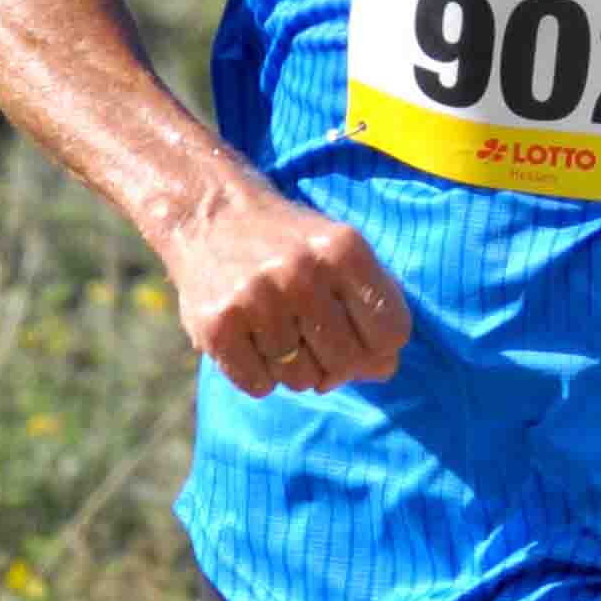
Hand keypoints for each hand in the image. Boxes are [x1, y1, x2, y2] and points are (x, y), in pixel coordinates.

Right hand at [160, 165, 411, 397]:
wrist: (210, 215)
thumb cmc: (287, 243)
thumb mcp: (340, 254)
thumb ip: (373, 305)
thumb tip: (383, 370)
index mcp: (344, 249)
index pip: (391, 332)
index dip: (378, 346)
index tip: (356, 335)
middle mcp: (301, 271)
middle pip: (347, 362)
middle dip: (335, 364)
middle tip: (313, 340)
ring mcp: (257, 298)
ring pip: (301, 380)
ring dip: (293, 368)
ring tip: (277, 332)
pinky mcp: (218, 324)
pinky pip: (258, 385)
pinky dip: (258, 376)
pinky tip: (251, 342)